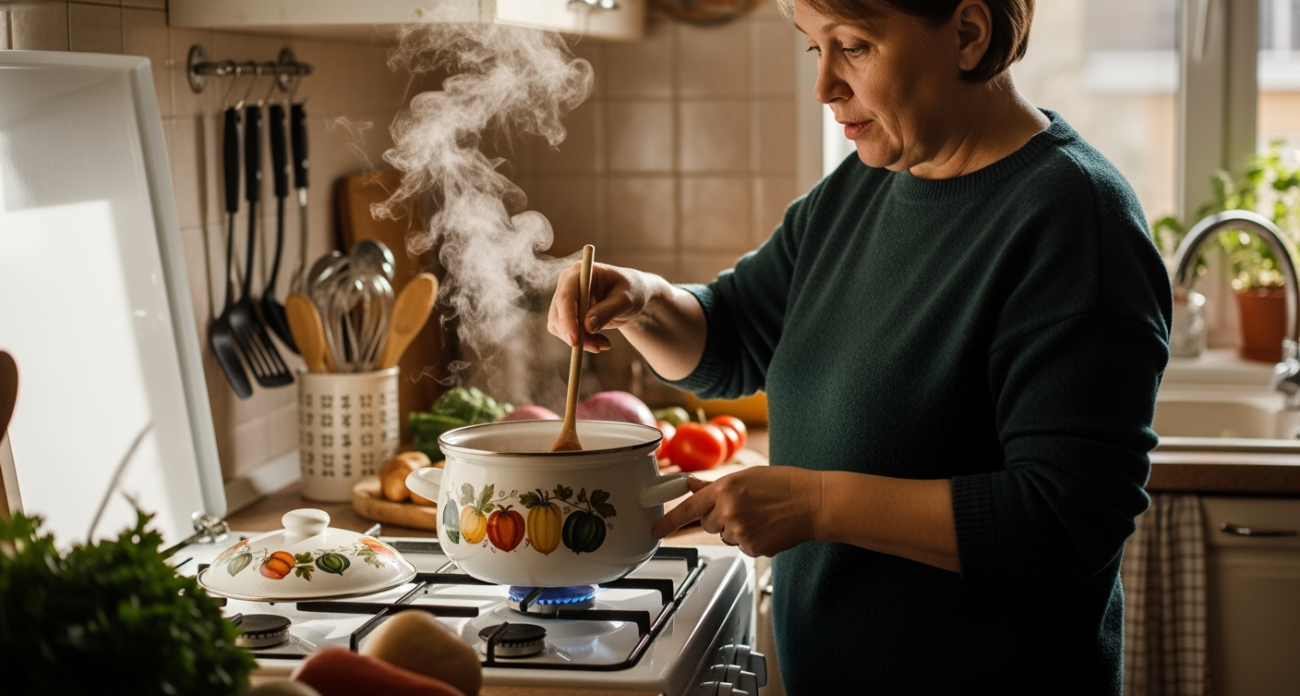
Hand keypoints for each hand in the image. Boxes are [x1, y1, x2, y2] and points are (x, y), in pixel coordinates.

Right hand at [547, 261, 666, 352]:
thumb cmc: (632, 291)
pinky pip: (566, 332)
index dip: (567, 319)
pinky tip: (600, 341)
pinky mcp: (566, 312)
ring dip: (580, 340)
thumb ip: (607, 311)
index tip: (574, 340)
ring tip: (604, 344)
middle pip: (558, 313)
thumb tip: (587, 327)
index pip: (566, 296)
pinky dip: (582, 341)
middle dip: (576, 334)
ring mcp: (565, 298)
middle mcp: (568, 283)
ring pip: (559, 326)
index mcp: (581, 272)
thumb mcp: (626, 300)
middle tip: (598, 348)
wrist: (632, 295)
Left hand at [651, 467, 823, 556]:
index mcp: (725, 488)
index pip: (688, 508)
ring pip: (726, 537)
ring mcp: (740, 531)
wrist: (814, 502)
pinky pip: (742, 547)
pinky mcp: (752, 547)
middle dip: (720, 518)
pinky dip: (752, 541)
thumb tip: (691, 485)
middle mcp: (728, 510)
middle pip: (708, 524)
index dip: (669, 521)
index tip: (655, 531)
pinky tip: (768, 528)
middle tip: (745, 508)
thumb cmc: (785, 485)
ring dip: (737, 529)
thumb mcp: (747, 476)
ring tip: (761, 516)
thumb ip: (715, 485)